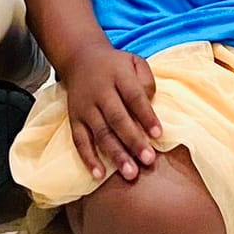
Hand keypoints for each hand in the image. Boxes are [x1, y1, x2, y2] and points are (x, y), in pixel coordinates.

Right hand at [61, 42, 162, 184]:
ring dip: (115, 154)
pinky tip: (99, 175)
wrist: (79, 58)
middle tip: (148, 160)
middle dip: (133, 140)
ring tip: (130, 173)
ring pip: (100, 133)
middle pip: (117, 118)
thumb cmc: (115, 66)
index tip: (158, 134)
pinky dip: (87, 158)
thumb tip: (151, 103)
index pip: (134, 96)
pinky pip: (79, 140)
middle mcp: (99, 91)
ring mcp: (85, 107)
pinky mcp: (74, 118)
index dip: (146, 116)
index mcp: (118, 75)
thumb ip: (146, 80)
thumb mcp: (134, 62)